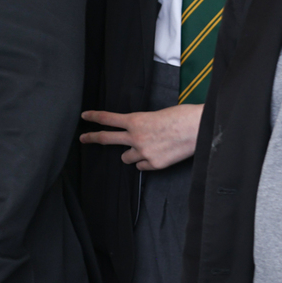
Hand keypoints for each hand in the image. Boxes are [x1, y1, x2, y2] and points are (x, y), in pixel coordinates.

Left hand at [81, 104, 201, 171]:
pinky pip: (142, 166)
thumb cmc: (181, 117)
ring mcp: (144, 152)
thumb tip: (138, 133)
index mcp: (136, 120)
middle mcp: (135, 137)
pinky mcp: (154, 164)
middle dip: (92, 138)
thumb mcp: (156, 115)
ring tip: (145, 147)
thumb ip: (142, 124)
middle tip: (83, 138)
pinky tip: (157, 155)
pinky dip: (146, 162)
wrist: (198, 129)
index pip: (108, 118)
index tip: (84, 116)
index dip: (94, 117)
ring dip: (131, 153)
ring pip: (126, 157)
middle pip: (107, 138)